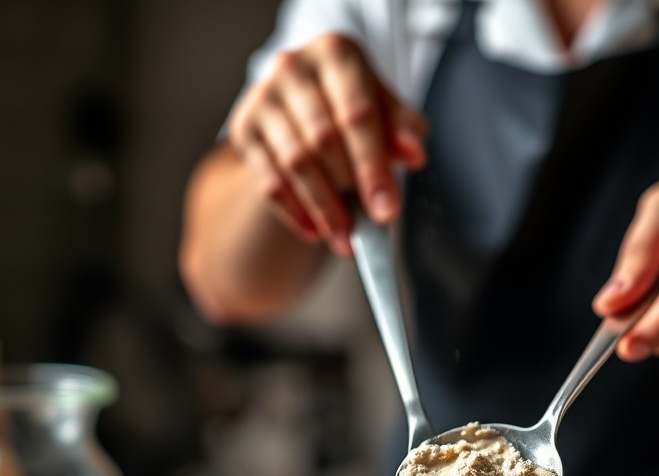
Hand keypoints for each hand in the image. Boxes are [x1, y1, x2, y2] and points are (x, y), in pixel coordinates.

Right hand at [227, 32, 428, 255]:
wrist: (303, 103)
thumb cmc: (350, 104)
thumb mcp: (384, 109)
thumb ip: (402, 129)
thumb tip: (414, 152)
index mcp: (336, 54)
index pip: (357, 115)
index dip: (373, 167)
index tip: (386, 209)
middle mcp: (294, 67)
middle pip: (323, 140)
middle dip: (349, 192)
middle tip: (367, 228)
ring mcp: (264, 97)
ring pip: (295, 164)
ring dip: (323, 209)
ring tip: (344, 239)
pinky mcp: (245, 129)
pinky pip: (269, 181)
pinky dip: (295, 212)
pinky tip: (316, 231)